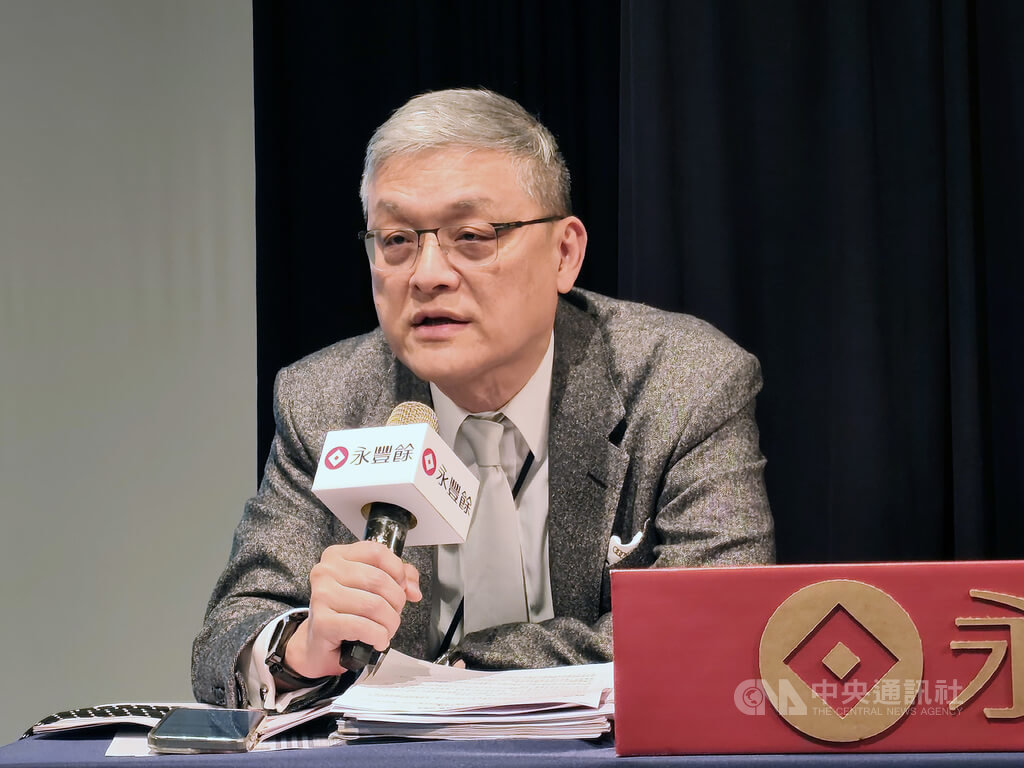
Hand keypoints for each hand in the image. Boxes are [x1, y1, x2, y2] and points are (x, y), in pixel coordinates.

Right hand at [283, 541, 420, 678]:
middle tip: (393, 614)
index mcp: (338, 556)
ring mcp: (321, 595)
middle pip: (379, 580)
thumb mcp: (372, 588)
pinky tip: (378, 640)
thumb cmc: (346, 612)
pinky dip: (378, 636)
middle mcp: (326, 571)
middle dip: (396, 602)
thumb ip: (398, 578)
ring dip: (389, 623)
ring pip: (374, 605)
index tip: (402, 586)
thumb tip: (413, 589)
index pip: (377, 552)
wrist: (319, 643)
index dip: (398, 571)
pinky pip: (363, 626)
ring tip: (386, 630)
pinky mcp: (322, 622)